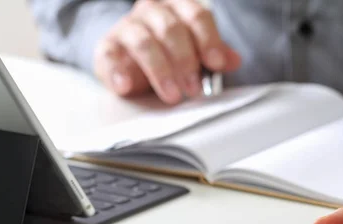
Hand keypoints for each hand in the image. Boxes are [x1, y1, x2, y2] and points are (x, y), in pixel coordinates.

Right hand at [93, 0, 240, 103]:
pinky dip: (117, 72)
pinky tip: (126, 87)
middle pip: (170, 29)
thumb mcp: (197, 52)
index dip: (208, 40)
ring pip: (143, 42)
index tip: (216, 63)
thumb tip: (234, 60)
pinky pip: (109, 55)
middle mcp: (152, 12)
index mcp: (179, 7)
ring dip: (160, 71)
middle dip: (185, 61)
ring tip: (172, 95)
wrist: (133, 59)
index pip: (196, 15)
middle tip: (194, 89)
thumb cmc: (171, 52)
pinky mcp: (107, 47)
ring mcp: (128, 27)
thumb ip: (215, 55)